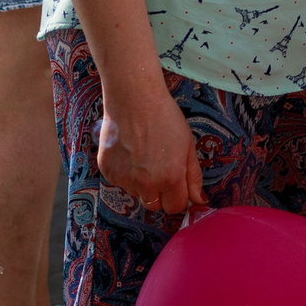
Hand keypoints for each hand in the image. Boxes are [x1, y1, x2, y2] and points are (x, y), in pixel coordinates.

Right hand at [97, 75, 206, 216]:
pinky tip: (128, 151)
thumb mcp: (188, 145)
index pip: (175, 207)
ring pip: (136, 193)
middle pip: (154, 205)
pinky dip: (125, 172)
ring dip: (141, 182)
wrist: (134, 99)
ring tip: (142, 153)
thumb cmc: (166, 118)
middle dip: (159, 193)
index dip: (178, 197)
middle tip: (159, 168)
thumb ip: (193, 177)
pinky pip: (120, 182)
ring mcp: (124, 179)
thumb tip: (198, 201)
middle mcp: (146, 184)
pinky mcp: (107, 172)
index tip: (176, 185)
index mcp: (170, 178)